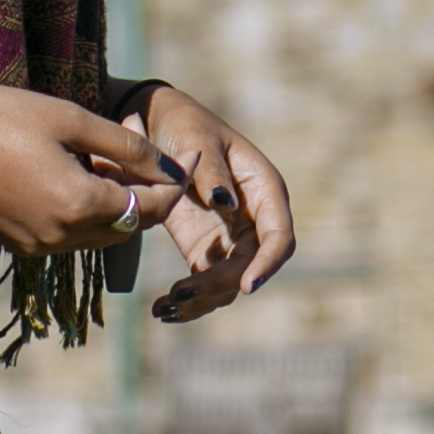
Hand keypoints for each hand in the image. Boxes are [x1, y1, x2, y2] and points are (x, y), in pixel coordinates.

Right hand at [0, 83, 188, 257]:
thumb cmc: (0, 117)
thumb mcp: (72, 119)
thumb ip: (127, 146)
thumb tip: (171, 167)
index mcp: (80, 205)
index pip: (152, 206)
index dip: (178, 182)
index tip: (192, 152)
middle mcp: (62, 237)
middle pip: (131, 225)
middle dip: (151, 193)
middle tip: (155, 152)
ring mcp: (38, 247)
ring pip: (102, 233)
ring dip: (119, 202)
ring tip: (115, 156)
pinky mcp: (19, 244)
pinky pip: (71, 234)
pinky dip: (88, 211)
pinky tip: (81, 172)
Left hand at [128, 86, 298, 322]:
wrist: (155, 124)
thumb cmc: (184, 123)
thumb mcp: (198, 137)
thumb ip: (212, 170)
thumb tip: (226, 203)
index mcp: (263, 190)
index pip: (279, 236)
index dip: (268, 263)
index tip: (247, 286)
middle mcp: (252, 218)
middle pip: (250, 266)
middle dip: (221, 285)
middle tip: (182, 292)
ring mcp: (228, 237)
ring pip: (228, 283)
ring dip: (201, 300)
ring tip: (166, 305)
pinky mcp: (203, 248)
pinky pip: (203, 283)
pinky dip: (186, 300)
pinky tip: (162, 309)